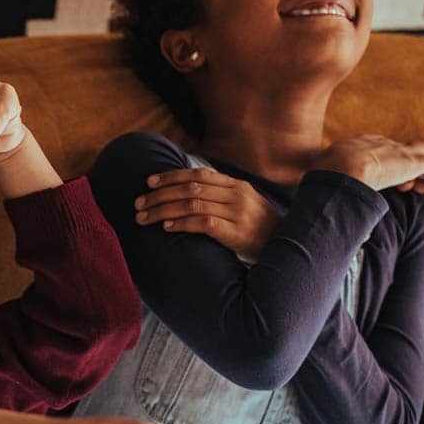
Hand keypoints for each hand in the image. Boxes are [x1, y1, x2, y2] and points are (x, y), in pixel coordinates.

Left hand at [135, 167, 279, 261]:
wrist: (285, 247)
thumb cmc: (258, 228)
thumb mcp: (243, 205)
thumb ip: (220, 196)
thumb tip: (189, 190)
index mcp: (237, 185)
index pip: (198, 175)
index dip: (171, 176)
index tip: (149, 182)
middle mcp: (237, 195)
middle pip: (191, 188)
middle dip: (160, 194)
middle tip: (138, 203)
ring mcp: (237, 213)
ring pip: (192, 204)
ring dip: (163, 209)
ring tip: (144, 217)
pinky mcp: (236, 232)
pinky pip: (203, 223)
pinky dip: (181, 223)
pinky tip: (166, 226)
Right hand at [311, 135, 423, 191]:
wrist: (337, 173)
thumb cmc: (321, 183)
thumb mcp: (317, 185)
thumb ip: (324, 192)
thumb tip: (319, 211)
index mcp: (352, 146)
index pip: (376, 150)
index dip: (386, 165)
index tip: (391, 180)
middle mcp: (376, 143)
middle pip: (401, 149)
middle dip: (412, 165)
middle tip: (419, 183)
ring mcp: (394, 150)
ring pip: (423, 153)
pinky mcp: (411, 161)